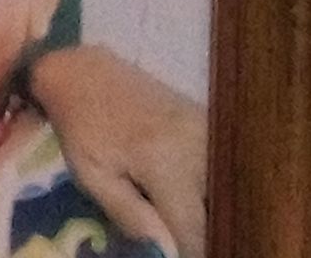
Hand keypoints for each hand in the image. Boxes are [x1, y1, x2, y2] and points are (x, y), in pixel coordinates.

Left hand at [30, 45, 207, 257]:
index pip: (194, 228)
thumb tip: (166, 252)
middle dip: (205, 231)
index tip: (174, 254)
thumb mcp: (94, 177)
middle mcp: (201, 144)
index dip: (189, 251)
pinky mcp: (213, 123)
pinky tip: (196, 197)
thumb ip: (131, 216)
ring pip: (227, 188)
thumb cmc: (83, 127)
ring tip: (185, 218)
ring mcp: (212, 130)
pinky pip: (224, 167)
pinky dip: (214, 188)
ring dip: (211, 209)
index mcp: (167, 162)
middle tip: (180, 238)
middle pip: (218, 209)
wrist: (88, 71)